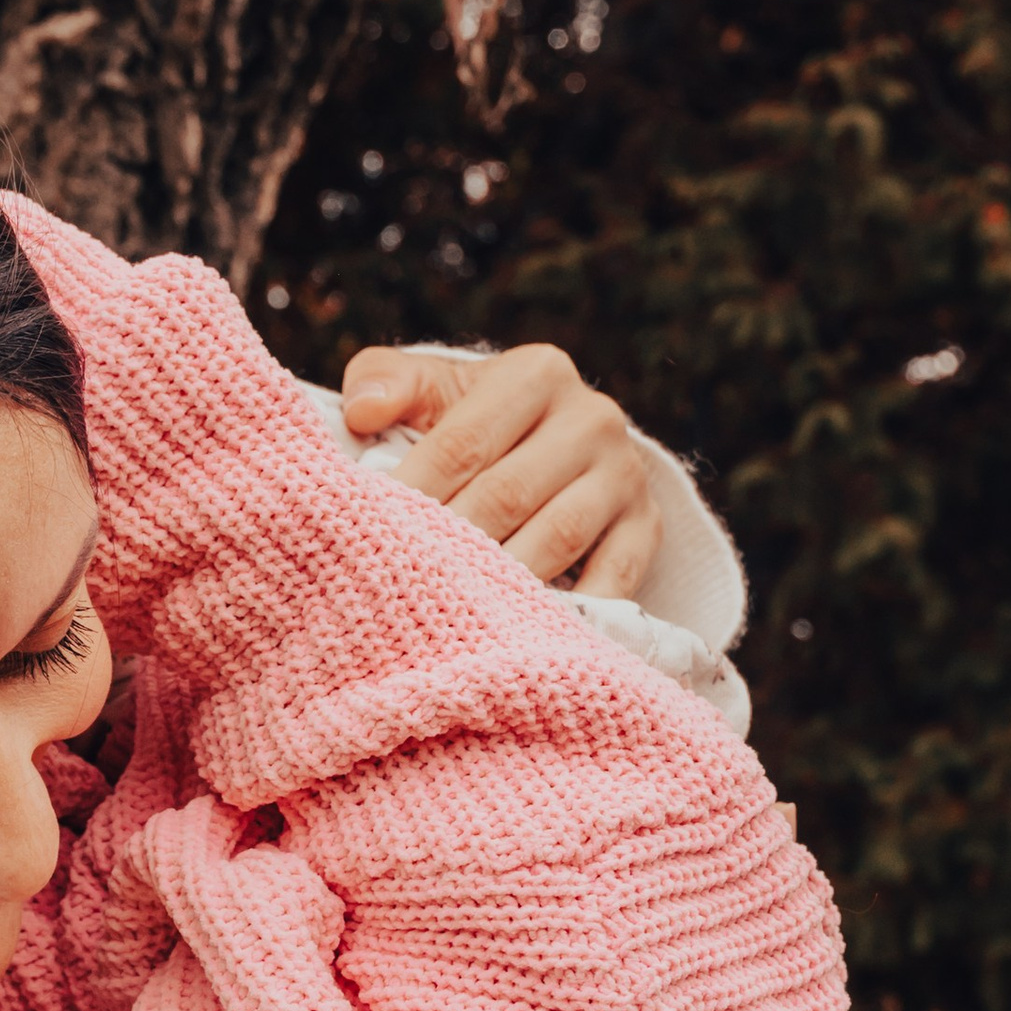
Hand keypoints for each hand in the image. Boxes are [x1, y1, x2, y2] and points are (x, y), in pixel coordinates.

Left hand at [338, 342, 660, 595]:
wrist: (549, 448)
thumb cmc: (467, 422)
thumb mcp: (427, 389)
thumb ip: (385, 383)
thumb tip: (363, 414)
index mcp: (537, 373)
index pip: (465, 442)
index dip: (415, 492)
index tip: (372, 535)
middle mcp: (593, 417)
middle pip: (508, 494)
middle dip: (451, 544)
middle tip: (401, 586)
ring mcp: (626, 475)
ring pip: (556, 539)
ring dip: (502, 582)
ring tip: (449, 615)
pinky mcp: (647, 527)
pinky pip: (612, 579)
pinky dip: (570, 613)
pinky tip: (524, 637)